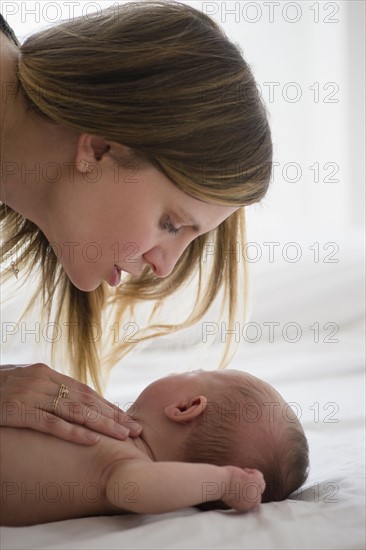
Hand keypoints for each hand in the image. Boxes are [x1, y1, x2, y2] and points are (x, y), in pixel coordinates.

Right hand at [0, 363, 141, 444]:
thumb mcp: (23, 384)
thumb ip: (46, 391)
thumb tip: (68, 403)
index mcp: (47, 373)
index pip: (85, 391)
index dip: (107, 405)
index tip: (125, 417)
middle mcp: (43, 380)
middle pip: (86, 400)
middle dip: (113, 415)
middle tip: (135, 429)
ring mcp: (31, 394)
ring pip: (75, 410)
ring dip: (102, 424)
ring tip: (123, 435)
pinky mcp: (18, 409)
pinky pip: (50, 423)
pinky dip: (73, 432)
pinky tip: (92, 440)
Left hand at [222, 466, 264, 511]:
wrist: (219, 484)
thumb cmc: (221, 487)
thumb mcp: (233, 497)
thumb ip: (242, 496)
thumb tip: (247, 488)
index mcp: (246, 507)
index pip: (256, 500)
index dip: (251, 491)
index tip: (245, 485)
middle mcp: (252, 502)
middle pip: (259, 491)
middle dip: (252, 485)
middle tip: (242, 480)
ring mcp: (255, 492)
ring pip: (261, 483)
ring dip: (252, 477)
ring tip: (241, 476)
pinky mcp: (256, 482)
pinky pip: (259, 474)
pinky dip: (251, 471)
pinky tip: (242, 472)